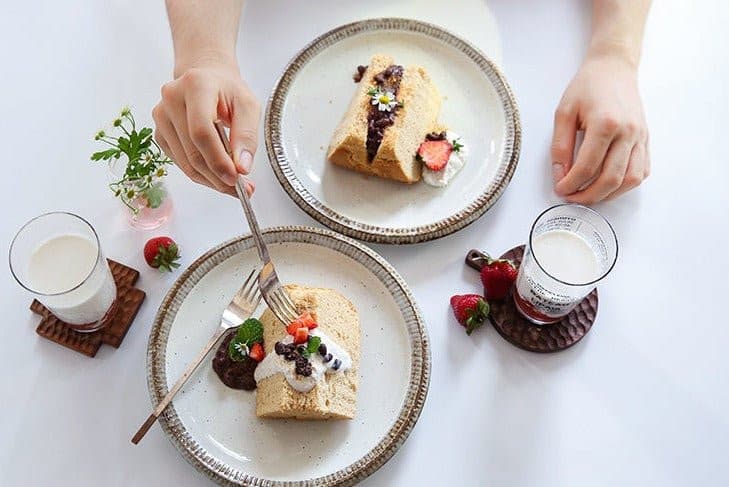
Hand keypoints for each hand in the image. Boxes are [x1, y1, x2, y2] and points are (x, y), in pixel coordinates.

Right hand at [153, 58, 257, 195]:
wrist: (207, 79)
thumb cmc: (228, 90)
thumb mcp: (248, 105)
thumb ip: (247, 135)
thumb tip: (242, 167)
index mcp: (196, 85)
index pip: (202, 131)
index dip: (218, 160)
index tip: (237, 177)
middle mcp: (172, 99)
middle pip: (193, 151)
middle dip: (218, 176)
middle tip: (242, 189)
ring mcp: (161, 116)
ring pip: (186, 163)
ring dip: (211, 180)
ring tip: (233, 185)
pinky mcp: (159, 133)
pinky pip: (180, 163)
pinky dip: (201, 175)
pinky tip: (217, 175)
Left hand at [551, 53, 649, 202]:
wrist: (614, 67)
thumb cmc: (588, 86)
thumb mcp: (564, 113)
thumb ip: (560, 147)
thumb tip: (560, 175)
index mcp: (605, 124)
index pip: (587, 167)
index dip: (571, 184)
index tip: (560, 189)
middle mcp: (627, 132)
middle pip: (610, 179)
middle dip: (588, 196)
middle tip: (571, 197)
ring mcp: (640, 137)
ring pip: (630, 180)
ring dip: (608, 194)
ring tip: (589, 194)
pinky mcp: (646, 139)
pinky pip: (642, 171)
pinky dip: (626, 184)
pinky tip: (609, 183)